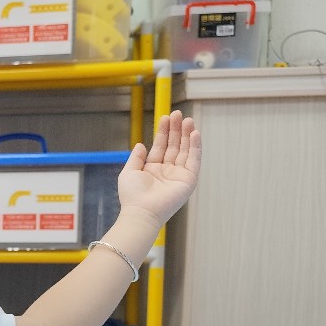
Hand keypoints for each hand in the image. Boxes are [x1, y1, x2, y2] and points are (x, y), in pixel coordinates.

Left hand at [117, 111, 201, 227]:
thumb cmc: (132, 196)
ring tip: (187, 120)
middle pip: (174, 145)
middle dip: (176, 130)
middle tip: (178, 114)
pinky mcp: (188, 180)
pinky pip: (194, 160)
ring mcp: (179, 175)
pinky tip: (195, 134)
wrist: (141, 211)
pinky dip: (195, 147)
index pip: (161, 146)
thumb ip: (136, 157)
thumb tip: (140, 144)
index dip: (164, 132)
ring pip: (185, 150)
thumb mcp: (129, 172)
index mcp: (153, 169)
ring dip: (187, 135)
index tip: (166, 117)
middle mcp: (167, 171)